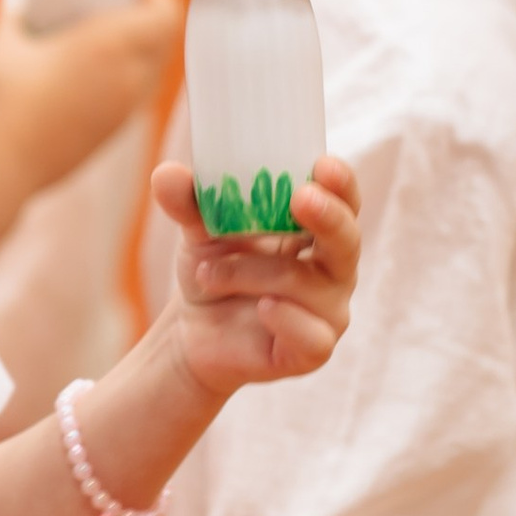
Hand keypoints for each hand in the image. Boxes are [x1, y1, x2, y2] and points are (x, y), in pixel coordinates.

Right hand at [0, 0, 180, 195]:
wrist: (2, 164)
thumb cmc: (4, 99)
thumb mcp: (4, 41)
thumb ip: (13, 14)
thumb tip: (15, 3)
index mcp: (112, 46)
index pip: (166, 11)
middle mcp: (130, 78)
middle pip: (163, 39)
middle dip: (144, 18)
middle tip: (110, 9)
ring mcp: (125, 110)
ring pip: (151, 70)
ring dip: (136, 51)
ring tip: (98, 44)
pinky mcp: (114, 134)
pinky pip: (134, 96)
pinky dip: (123, 80)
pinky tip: (87, 80)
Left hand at [153, 154, 358, 397]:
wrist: (194, 331)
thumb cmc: (214, 269)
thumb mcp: (199, 232)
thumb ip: (189, 202)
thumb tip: (167, 174)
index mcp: (315, 229)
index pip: (344, 201)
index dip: (341, 183)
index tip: (323, 165)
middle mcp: (332, 269)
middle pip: (348, 240)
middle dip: (327, 217)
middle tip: (300, 198)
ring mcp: (327, 311)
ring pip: (306, 283)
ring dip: (252, 272)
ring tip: (208, 273)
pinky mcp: (313, 350)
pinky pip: (312, 333)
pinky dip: (285, 317)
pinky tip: (262, 308)